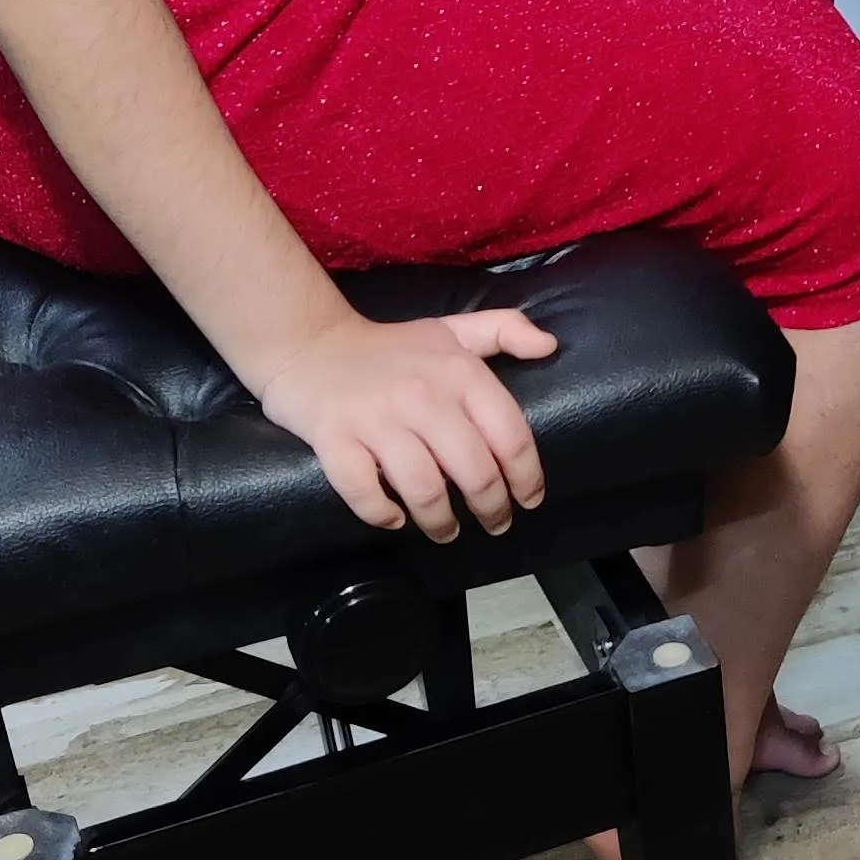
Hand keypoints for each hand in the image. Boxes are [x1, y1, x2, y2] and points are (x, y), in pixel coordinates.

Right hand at [257, 306, 556, 539]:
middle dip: (491, 508)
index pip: (509, 434)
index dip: (526, 476)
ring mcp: (376, 418)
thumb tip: (550, 347)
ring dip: (441, 521)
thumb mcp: (452, 329)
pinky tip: (394, 520)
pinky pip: (363, 490)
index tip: (529, 500)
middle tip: (495, 524)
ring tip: (447, 530)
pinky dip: (382, 514)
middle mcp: (422, 395)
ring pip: (424, 488)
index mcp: (458, 371)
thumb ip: (504, 329)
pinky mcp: (334, 438)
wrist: (309, 344)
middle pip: (473, 471)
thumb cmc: (391, 347)